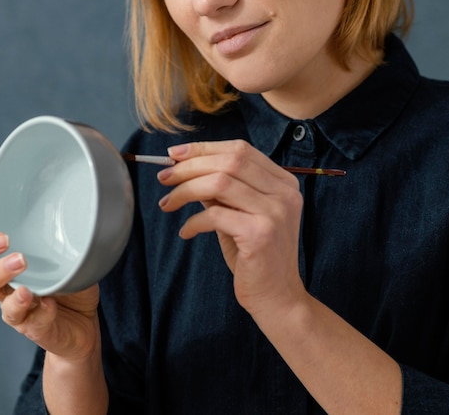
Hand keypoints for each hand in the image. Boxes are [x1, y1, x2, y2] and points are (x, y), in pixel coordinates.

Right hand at [0, 232, 99, 361]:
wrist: (84, 323)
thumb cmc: (70, 284)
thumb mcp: (68, 257)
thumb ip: (66, 240)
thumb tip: (82, 211)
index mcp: (9, 269)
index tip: (2, 236)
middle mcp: (9, 291)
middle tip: (19, 259)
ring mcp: (22, 312)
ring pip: (4, 308)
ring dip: (16, 296)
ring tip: (28, 288)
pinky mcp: (38, 329)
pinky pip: (34, 323)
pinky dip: (42, 313)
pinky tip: (50, 305)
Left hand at [157, 139, 306, 317]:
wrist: (278, 299)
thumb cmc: (256, 257)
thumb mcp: (241, 216)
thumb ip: (222, 191)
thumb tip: (187, 169)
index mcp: (283, 183)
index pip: (241, 149)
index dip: (204, 148)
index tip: (175, 154)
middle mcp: (284, 192)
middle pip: (230, 161)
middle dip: (190, 165)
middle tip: (164, 177)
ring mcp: (275, 212)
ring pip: (220, 182)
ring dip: (186, 189)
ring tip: (168, 202)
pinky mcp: (260, 233)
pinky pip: (215, 215)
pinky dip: (193, 221)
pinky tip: (186, 231)